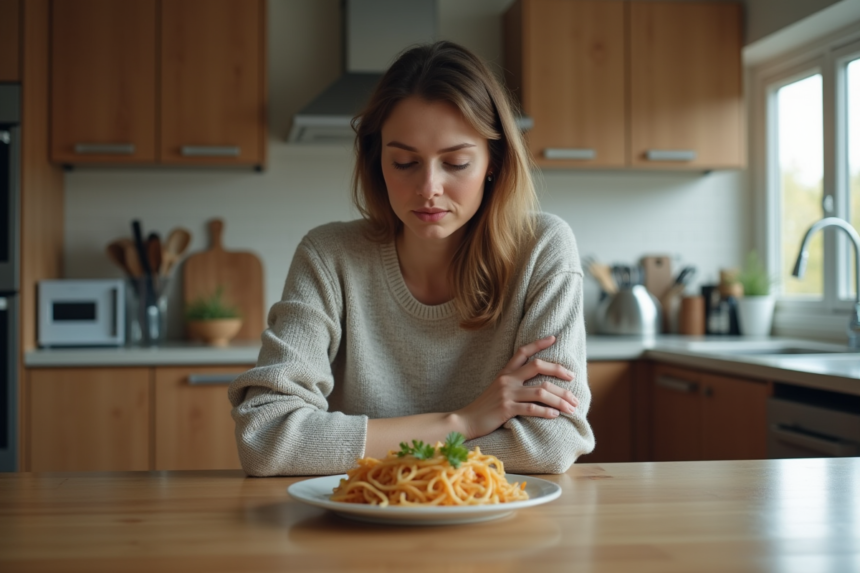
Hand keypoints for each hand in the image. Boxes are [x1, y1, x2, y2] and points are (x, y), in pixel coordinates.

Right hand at [453, 335, 578, 439]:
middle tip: (573, 378)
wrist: (466, 421)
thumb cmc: (485, 407)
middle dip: (559, 371)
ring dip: (560, 398)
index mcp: (505, 373)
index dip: (539, 343)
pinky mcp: (506, 409)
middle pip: (538, 367)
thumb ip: (514, 383)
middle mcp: (507, 379)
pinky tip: (556, 415)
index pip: (523, 352)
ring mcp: (507, 393)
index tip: (554, 338)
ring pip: (540, 391)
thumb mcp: (498, 389)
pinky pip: (531, 408)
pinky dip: (546, 412)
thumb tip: (537, 385)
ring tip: (572, 407)